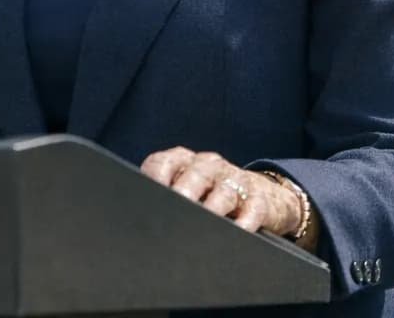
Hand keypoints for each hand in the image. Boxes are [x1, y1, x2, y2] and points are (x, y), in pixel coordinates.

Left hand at [141, 147, 302, 237]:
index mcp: (183, 161)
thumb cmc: (209, 195)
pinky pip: (253, 210)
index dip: (154, 179)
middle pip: (194, 176)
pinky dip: (245, 222)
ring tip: (204, 225)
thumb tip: (132, 216)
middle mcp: (209, 166)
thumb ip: (162, 195)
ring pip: (223, 194)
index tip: (148, 197)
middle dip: (184, 193)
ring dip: (213, 209)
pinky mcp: (259, 200)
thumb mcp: (185, 187)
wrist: (262, 195)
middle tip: (175, 209)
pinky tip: (238, 232)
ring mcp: (235, 181)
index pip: (163, 163)